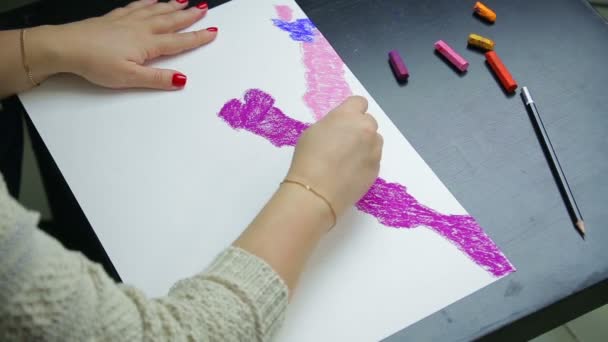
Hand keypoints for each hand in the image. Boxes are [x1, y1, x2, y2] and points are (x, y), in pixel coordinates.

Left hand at [30, 0, 215, 88]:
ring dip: (172, 6)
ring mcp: (127, 21)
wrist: (66, 47)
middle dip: (189, 16)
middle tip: (203, 10)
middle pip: (171, 21)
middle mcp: (140, 28)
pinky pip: (137, 6)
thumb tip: (181, 79)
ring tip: (184, 2)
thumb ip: (157, 79)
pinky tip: (151, 0)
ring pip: (156, 11)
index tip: (212, 32)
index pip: (179, 41)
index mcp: (148, 44)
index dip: (197, 37)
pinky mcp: (114, 18)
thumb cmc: (95, 62)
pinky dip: (147, 3)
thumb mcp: (130, 78)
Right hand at [286, 96, 382, 216]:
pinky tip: (350, 173)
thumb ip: (333, 124)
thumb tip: (341, 130)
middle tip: (344, 144)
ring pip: (374, 141)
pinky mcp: (377, 168)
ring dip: (365, 145)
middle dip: (359, 129)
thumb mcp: (314, 131)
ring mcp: (374, 149)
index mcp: (349, 115)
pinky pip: (373, 159)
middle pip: (369, 122)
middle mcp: (366, 128)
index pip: (359, 102)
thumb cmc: (308, 158)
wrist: (316, 191)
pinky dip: (365, 162)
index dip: (352, 111)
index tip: (344, 122)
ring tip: (347, 160)